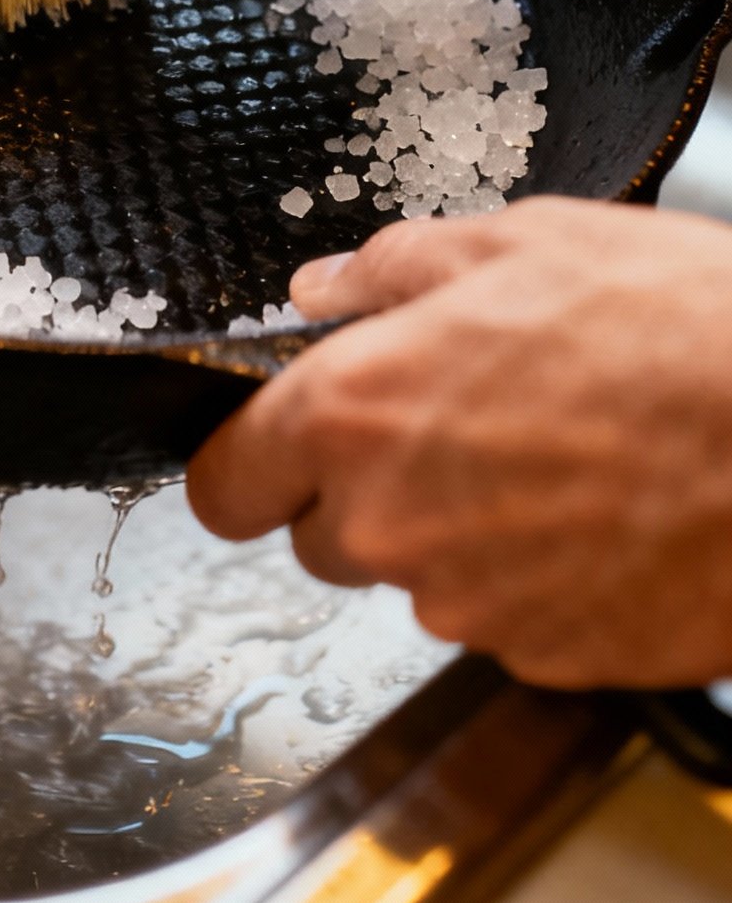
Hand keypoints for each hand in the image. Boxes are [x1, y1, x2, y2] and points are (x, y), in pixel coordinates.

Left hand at [184, 200, 731, 689]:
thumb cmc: (679, 330)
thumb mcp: (522, 244)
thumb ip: (394, 272)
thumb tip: (324, 290)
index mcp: (354, 414)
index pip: (225, 487)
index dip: (252, 465)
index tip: (278, 452)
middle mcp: (390, 526)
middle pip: (322, 539)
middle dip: (369, 492)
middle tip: (465, 427)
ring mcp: (469, 606)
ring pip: (420, 580)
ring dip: (463, 533)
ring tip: (562, 458)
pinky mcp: (546, 657)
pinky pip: (507, 620)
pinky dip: (539, 579)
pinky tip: (603, 514)